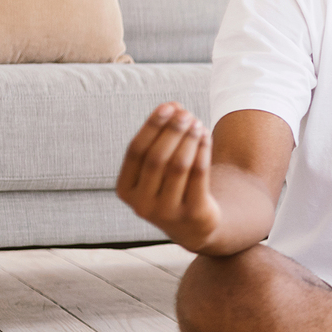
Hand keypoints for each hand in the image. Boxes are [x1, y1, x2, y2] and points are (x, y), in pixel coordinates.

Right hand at [116, 102, 220, 250]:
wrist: (193, 226)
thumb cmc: (170, 186)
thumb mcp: (158, 167)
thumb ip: (160, 138)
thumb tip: (172, 106)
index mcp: (125, 190)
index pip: (135, 151)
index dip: (152, 126)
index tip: (168, 106)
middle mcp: (142, 205)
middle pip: (157, 158)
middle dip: (172, 131)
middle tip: (187, 114)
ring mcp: (167, 213)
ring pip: (178, 166)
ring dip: (189, 140)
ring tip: (198, 123)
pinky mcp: (193, 214)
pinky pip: (198, 177)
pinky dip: (202, 153)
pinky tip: (206, 137)